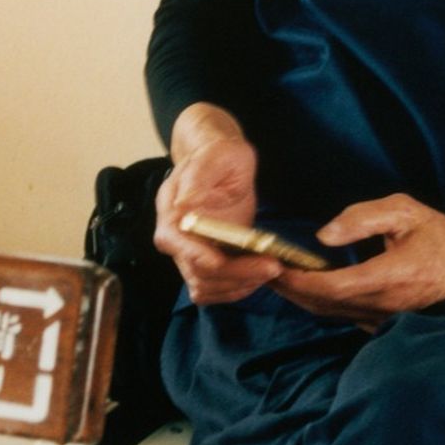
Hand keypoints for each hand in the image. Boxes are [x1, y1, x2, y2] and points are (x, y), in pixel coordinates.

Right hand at [155, 118, 279, 305]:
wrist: (221, 163)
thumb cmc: (220, 155)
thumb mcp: (217, 156)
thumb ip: (200, 176)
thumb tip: (184, 204)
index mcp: (171, 213)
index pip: (181, 248)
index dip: (207, 260)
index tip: (237, 263)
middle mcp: (175, 239)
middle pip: (199, 274)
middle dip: (237, 275)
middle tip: (273, 265)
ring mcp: (190, 254)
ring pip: (206, 288)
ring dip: (240, 287)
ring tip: (271, 269)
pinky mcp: (207, 263)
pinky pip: (217, 289)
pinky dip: (239, 288)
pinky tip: (261, 273)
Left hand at [274, 195, 444, 325]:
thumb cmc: (442, 235)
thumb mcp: (406, 211)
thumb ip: (362, 218)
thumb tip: (324, 236)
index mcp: (391, 276)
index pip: (334, 286)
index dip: (302, 280)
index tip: (277, 266)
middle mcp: (386, 304)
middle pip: (325, 305)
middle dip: (291, 290)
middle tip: (263, 271)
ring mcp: (386, 318)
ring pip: (332, 314)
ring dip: (302, 298)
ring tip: (278, 278)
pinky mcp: (385, 322)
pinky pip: (344, 317)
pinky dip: (320, 305)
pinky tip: (306, 288)